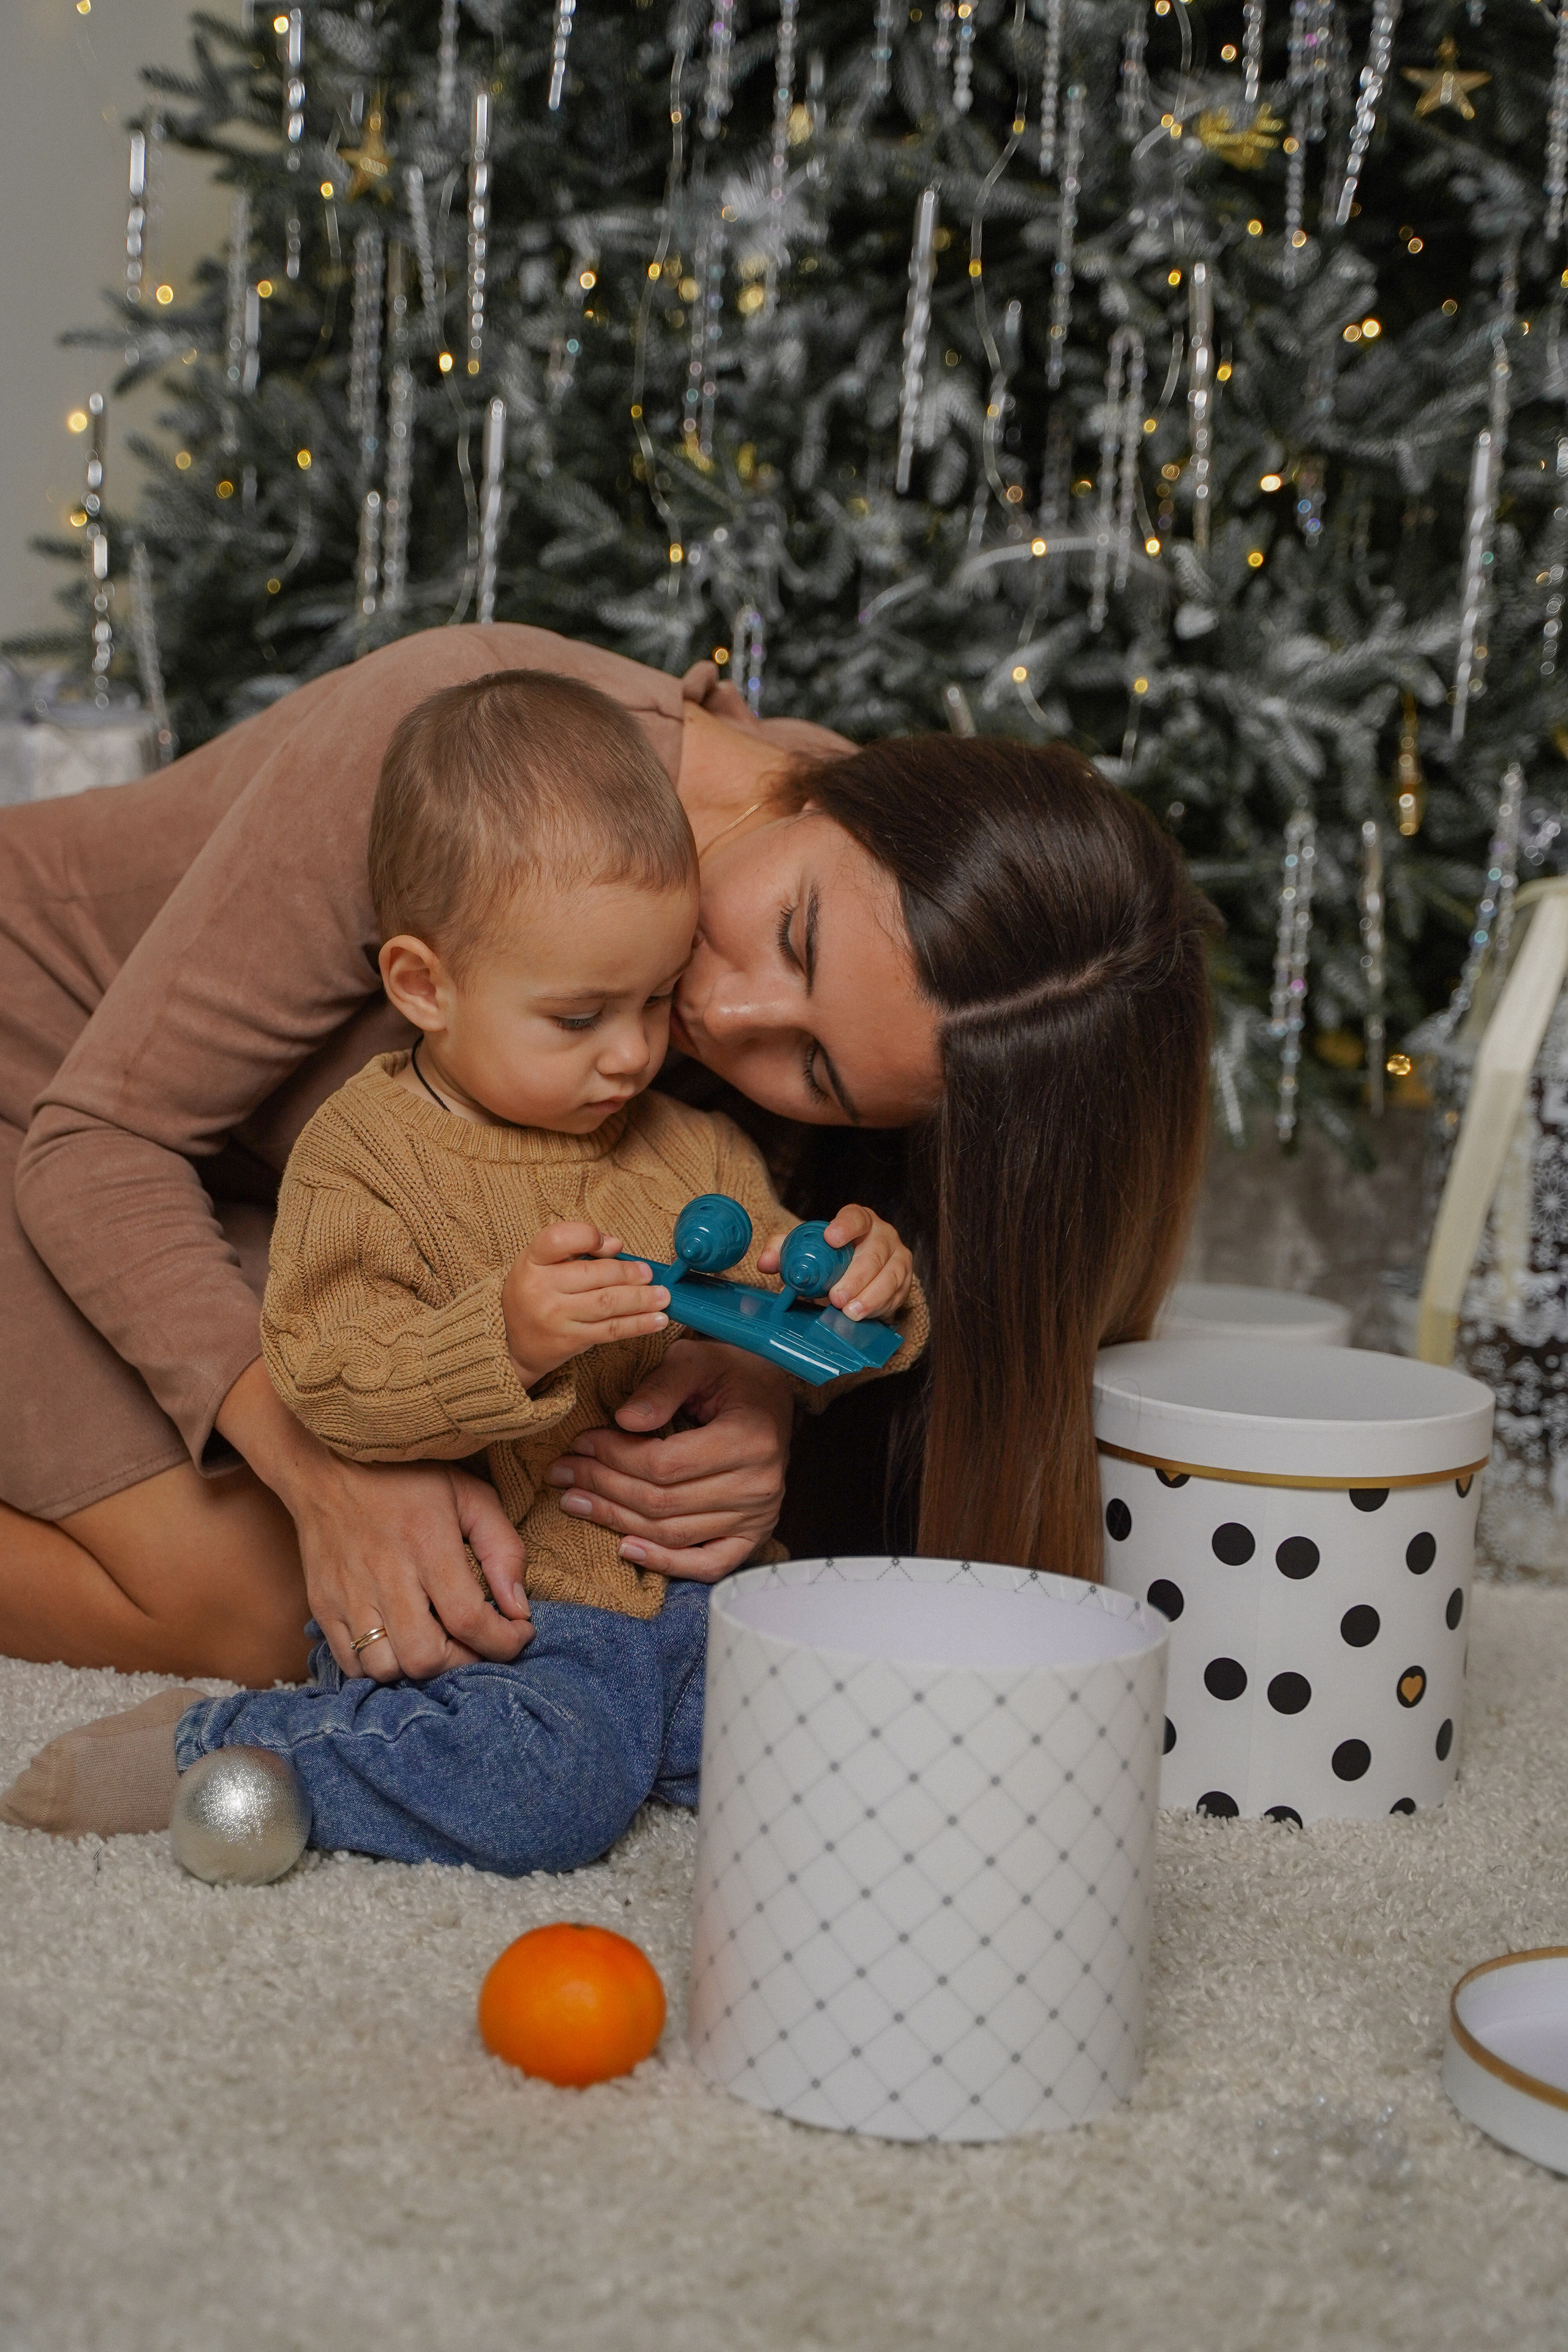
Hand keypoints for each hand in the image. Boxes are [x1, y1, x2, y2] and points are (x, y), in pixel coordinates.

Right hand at [286, 1452, 533, 1680]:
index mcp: (427, 1544)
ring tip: (436, 1642)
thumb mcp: (469, 1494)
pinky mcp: (322, 1606)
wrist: (327, 1465)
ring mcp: (348, 1595)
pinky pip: (350, 1665)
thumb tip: (518, 1608)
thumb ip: (503, 1548)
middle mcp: (385, 1576)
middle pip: (424, 1658)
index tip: (519, 1633)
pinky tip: (400, 1642)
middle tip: (475, 1641)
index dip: (503, 1642)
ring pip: (385, 1669)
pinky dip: (381, 1667)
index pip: (469, 1619)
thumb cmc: (406, 1477)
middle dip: (462, 1661)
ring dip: (418, 1667)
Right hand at [501, 1222, 669, 1388]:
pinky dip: (639, 1324)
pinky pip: (611, 1330)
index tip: (611, 1244)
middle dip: (629, 1272)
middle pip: (594, 1274)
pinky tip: (658, 1319)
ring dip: (642, 1298)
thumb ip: (574, 1249)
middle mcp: (540, 1288)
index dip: (587, 1236)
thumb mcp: (541, 1264)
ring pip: (608, 1303)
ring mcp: (555, 1316)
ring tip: (663, 1296)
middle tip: (648, 1273)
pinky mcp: (570, 1340)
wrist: (511, 1343)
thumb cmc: (534, 1293)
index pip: (557, 1239)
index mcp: (531, 1261)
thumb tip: (616, 1245)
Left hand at [542, 1337, 792, 1580]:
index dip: (614, 1457)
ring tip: (575, 1501)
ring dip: (616, 1520)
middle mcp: (758, 1485)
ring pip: (672, 1533)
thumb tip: (623, 1420)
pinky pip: (708, 1564)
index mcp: (748, 1439)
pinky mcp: (753, 1535)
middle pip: (662, 1502)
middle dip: (603, 1486)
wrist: (773, 1394)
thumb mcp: (697, 1360)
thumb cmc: (732, 1372)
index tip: (581, 1443)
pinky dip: (666, 1563)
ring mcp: (758, 1516)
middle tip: (563, 1472)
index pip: (664, 1464)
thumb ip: (660, 1387)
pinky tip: (625, 1548)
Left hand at [757, 1202, 912, 1321]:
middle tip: (836, 1297)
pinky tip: (862, 1316)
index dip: (845, 1226)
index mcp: (860, 1220)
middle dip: (856, 1277)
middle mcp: (883, 1235)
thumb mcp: (806, 1249)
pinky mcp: (904, 1282)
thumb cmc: (831, 1257)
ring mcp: (898, 1258)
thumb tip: (765, 1263)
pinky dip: (879, 1307)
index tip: (831, 1239)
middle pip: (875, 1253)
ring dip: (870, 1297)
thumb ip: (782, 1250)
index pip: (856, 1217)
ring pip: (890, 1276)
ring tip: (849, 1312)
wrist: (858, 1272)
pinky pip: (896, 1295)